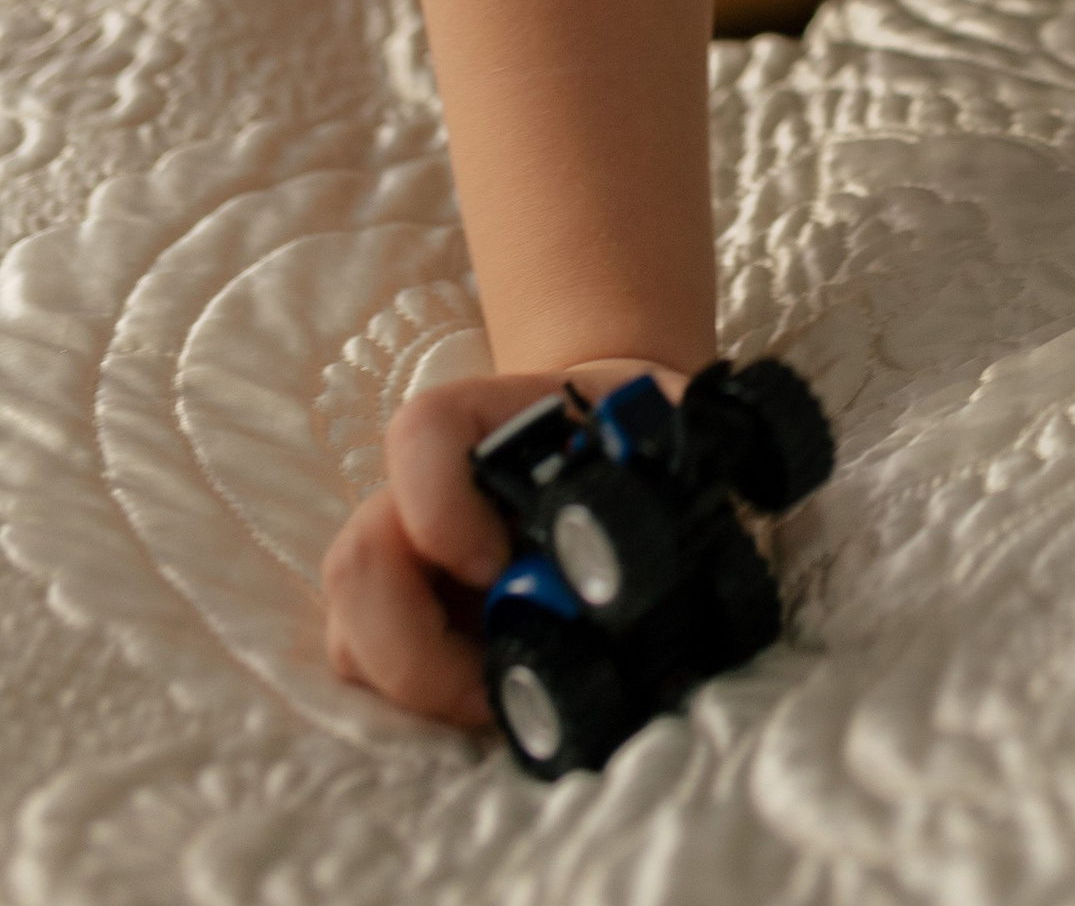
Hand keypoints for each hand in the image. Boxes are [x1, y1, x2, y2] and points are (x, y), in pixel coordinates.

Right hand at [322, 358, 683, 724]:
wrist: (615, 441)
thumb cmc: (634, 432)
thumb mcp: (658, 424)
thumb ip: (664, 446)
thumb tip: (672, 506)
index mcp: (484, 420)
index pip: (424, 435)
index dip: (440, 507)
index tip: (497, 568)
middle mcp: (422, 489)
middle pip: (359, 556)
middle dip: (411, 646)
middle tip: (488, 689)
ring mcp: (401, 555)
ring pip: (350, 628)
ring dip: (412, 685)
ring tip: (493, 706)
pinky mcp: (404, 616)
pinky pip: (367, 669)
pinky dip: (413, 701)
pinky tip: (481, 704)